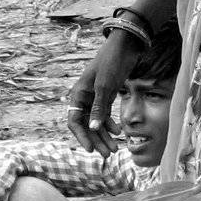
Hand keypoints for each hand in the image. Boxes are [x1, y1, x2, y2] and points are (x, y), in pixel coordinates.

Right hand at [67, 32, 141, 157]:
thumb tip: (93, 128)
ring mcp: (96, 97)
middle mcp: (85, 97)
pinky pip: (105, 115)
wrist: (126, 46)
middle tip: (107, 154)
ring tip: (114, 149)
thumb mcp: (105, 86)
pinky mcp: (107, 95)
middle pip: (87, 125)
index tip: (91, 149)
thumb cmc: (112, 63)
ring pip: (97, 122)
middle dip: (96, 140)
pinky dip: (110, 124)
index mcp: (78, 94)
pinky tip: (118, 132)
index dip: (81, 136)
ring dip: (105, 135)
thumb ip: (99, 108)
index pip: (74, 121)